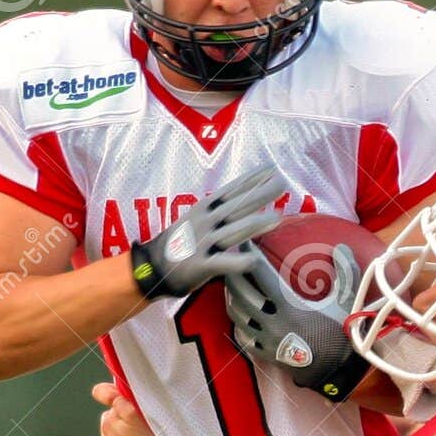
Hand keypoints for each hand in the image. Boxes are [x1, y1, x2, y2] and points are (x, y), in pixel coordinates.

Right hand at [130, 166, 286, 299]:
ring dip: (255, 223)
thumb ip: (220, 212)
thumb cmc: (182, 244)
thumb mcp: (199, 220)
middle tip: (283, 183)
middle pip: (236, 205)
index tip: (272, 168)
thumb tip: (244, 202)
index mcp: (204, 208)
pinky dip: (237, 262)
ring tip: (278, 216)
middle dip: (260, 193)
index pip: (231, 190)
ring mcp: (202, 243)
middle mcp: (204, 222)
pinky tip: (254, 260)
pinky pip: (221, 264)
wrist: (152, 267)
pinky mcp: (200, 266)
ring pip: (232, 231)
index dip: (251, 179)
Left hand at [225, 241, 367, 397]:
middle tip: (229, 257)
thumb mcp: (348, 303)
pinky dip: (238, 321)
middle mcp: (273, 323)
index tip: (246, 239)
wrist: (337, 372)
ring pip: (237, 314)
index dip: (250, 254)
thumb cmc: (341, 334)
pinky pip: (242, 336)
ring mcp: (266, 341)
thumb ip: (346, 273)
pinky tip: (239, 312)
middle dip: (232, 272)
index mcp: (290, 307)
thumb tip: (342, 247)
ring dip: (231, 297)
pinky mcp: (265, 354)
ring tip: (230, 282)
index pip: (260, 273)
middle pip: (241, 292)